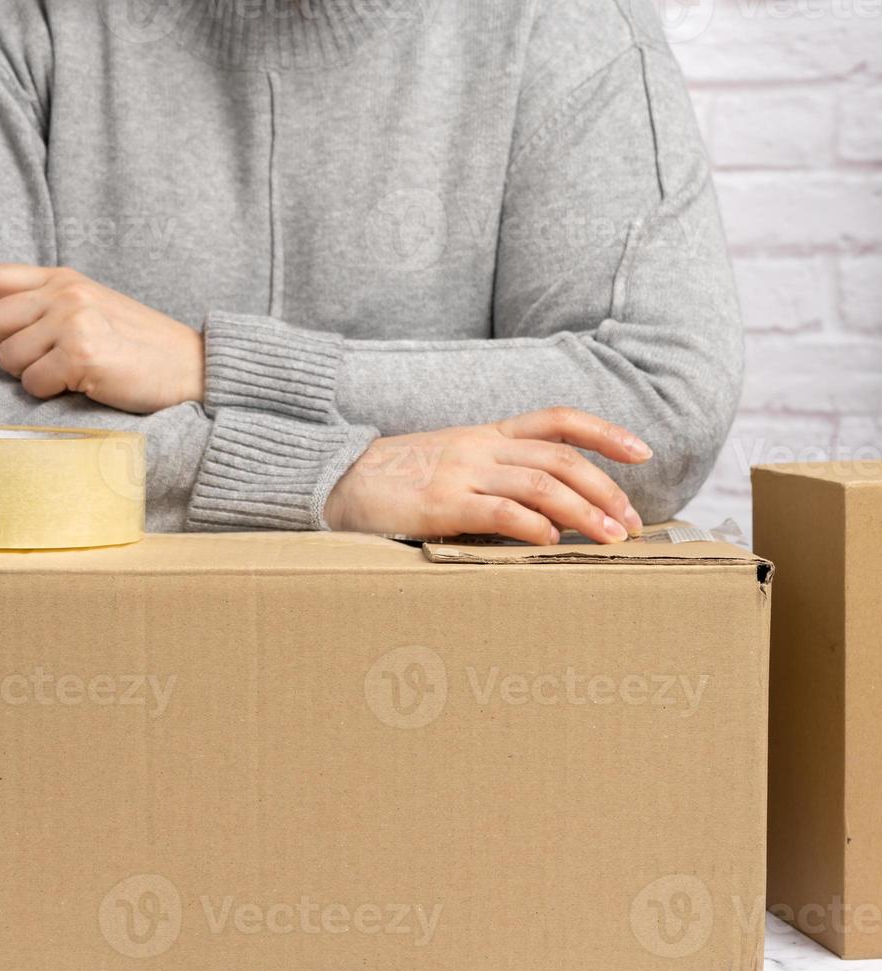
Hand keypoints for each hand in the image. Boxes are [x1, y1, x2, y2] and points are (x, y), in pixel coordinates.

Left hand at [0, 264, 203, 413]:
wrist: (192, 366)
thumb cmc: (141, 348)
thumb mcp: (92, 309)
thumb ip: (45, 307)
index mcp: (63, 277)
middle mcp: (64, 292)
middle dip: (4, 354)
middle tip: (41, 365)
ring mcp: (73, 320)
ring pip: (7, 359)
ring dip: (30, 378)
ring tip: (69, 375)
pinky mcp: (82, 353)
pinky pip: (32, 384)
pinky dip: (49, 393)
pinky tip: (81, 386)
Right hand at [324, 407, 651, 543]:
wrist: (337, 479)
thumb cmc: (396, 480)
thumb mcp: (451, 463)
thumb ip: (494, 476)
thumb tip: (546, 512)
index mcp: (486, 435)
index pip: (557, 420)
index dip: (604, 432)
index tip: (643, 452)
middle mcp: (480, 448)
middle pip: (560, 458)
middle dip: (605, 488)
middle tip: (631, 523)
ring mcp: (461, 473)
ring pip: (540, 484)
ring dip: (584, 511)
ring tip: (610, 538)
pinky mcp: (440, 504)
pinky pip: (498, 510)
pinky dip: (531, 525)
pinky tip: (551, 541)